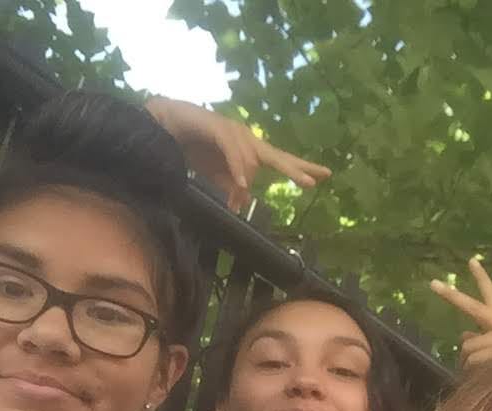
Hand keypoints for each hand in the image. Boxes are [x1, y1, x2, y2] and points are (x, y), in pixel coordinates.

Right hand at [145, 96, 331, 211]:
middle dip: (294, 169)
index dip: (301, 168)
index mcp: (251, 149)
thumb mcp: (217, 174)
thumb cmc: (195, 148)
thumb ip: (232, 187)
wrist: (166, 125)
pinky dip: (238, 169)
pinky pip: (234, 152)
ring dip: (245, 179)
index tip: (324, 176)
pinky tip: (243, 184)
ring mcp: (234, 131)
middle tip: (311, 183)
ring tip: (239, 196)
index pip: (281, 159)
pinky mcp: (219, 128)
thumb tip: (243, 204)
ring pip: (252, 159)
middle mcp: (248, 138)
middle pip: (276, 156)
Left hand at [430, 257, 491, 370]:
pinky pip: (470, 361)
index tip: (471, 261)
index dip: (482, 278)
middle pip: (471, 306)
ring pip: (467, 346)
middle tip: (433, 283)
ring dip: (468, 360)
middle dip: (451, 295)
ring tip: (483, 369)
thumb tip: (463, 335)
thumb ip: (482, 337)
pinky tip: (484, 374)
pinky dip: (472, 370)